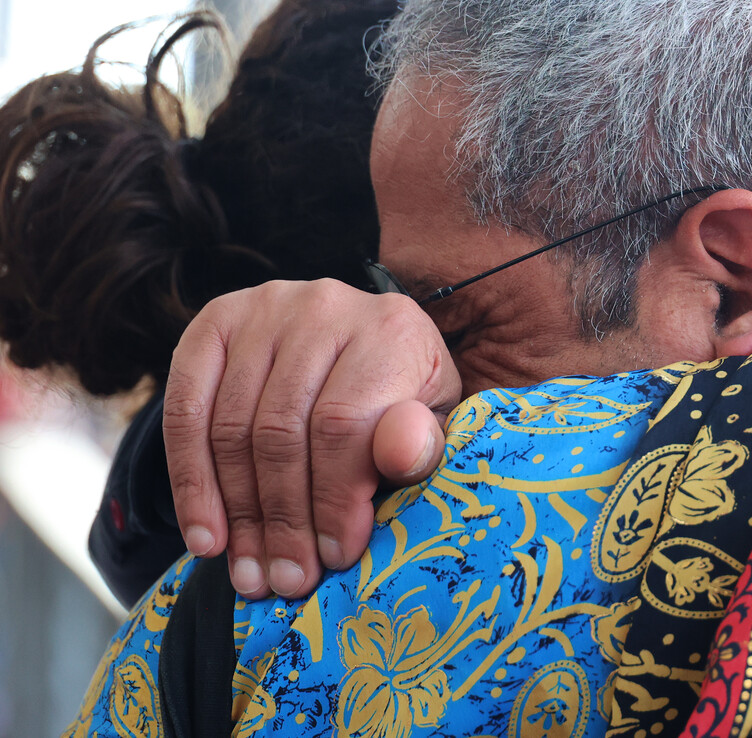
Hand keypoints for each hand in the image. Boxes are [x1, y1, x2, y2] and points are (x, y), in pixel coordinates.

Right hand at [162, 279, 460, 598]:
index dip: (334, 498)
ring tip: (248, 573)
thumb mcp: (432, 422)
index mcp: (391, 329)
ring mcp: (263, 309)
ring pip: (231, 428)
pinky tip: (205, 536)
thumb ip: (422, 443)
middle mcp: (324, 306)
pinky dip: (190, 481)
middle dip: (282, 519)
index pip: (345, 424)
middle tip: (285, 580)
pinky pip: (185, 410)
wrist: (363, 343)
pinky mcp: (214, 321)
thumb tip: (400, 452)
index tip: (335, 556)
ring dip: (236, 514)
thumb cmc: (401, 397)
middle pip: (282, 431)